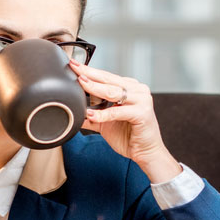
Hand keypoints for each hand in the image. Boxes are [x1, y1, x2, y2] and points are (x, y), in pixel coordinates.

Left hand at [72, 59, 181, 183]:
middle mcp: (137, 90)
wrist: (146, 153)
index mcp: (130, 88)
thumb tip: (74, 111)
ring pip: (113, 92)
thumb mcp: (105, 123)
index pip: (106, 77)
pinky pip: (118, 111)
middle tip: (75, 69)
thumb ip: (92, 115)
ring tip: (80, 84)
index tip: (74, 66)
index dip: (89, 71)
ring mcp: (142, 100)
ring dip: (95, 88)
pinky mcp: (143, 113)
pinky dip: (104, 113)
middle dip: (89, 74)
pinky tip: (91, 114)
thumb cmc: (129, 136)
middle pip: (109, 80)